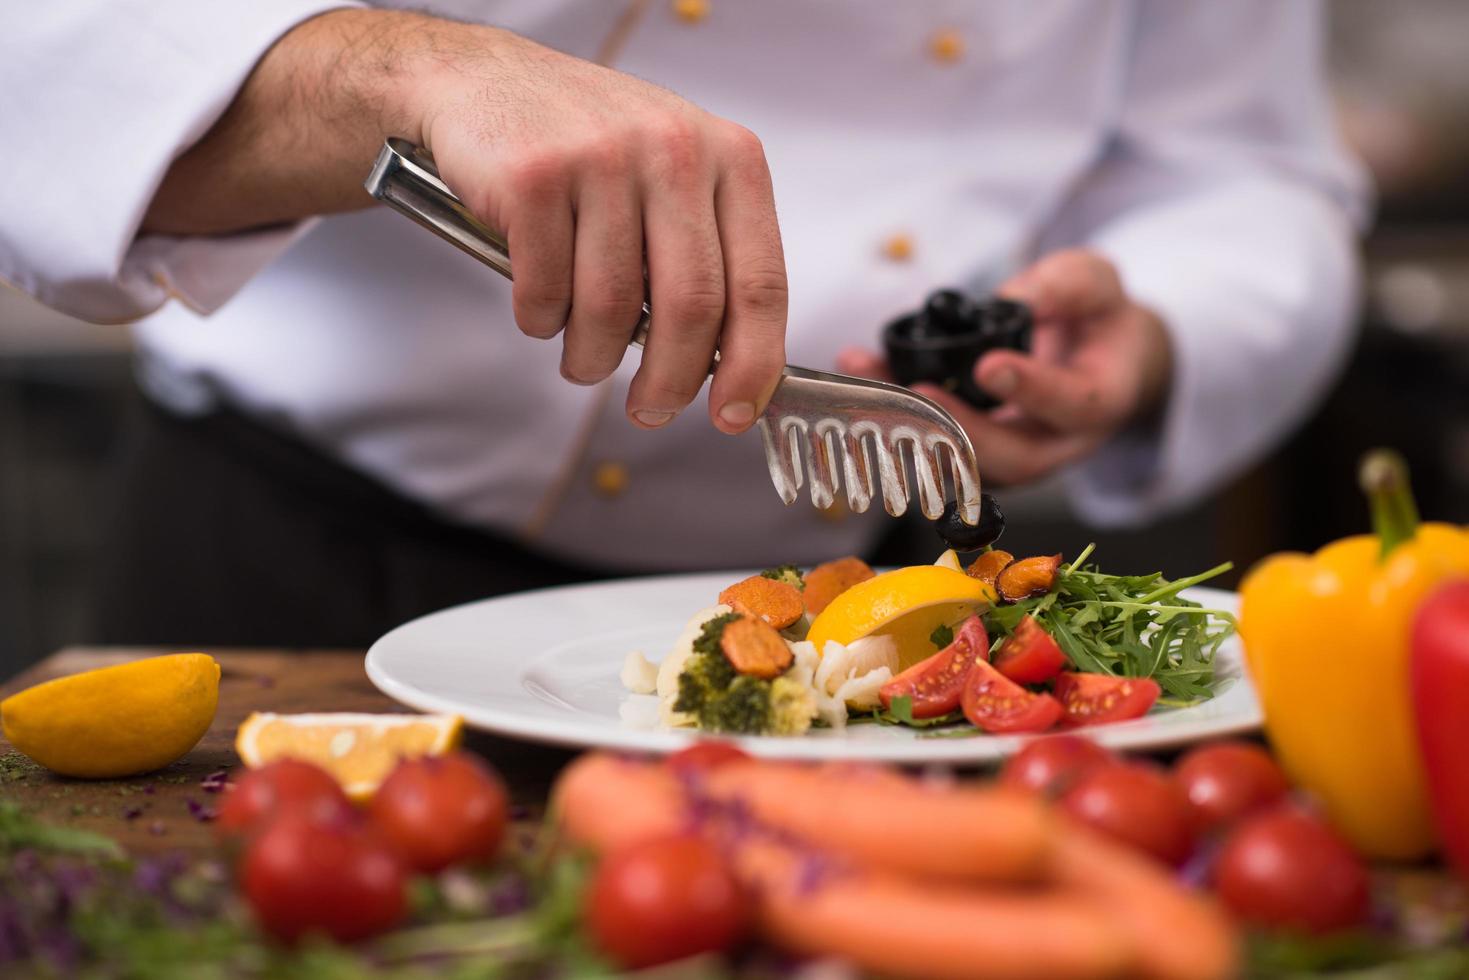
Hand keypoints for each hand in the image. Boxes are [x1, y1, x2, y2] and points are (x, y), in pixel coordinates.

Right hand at [408, 25, 786, 433]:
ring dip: (594, 357)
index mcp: (730, 157)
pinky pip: (547, 291)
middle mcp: (675, 149)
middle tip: (650, 410)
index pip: (761, 283)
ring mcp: (604, 158)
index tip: (734, 413)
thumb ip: (708, 256)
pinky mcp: (535, 175)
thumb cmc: (591, 148)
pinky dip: (541, 320)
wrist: (484, 82)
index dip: (752, 364)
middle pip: (692, 307)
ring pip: (614, 308)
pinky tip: (539, 306)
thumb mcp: (674, 178)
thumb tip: (727, 367)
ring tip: (582, 360)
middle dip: (670, 382)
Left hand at [837, 250, 1171, 485]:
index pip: (1070, 405)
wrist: (1095, 358)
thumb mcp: (1100, 284)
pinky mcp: (975, 455)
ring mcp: (1014, 457)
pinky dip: (896, 416)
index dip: (1030, 389)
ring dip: (912, 426)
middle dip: (959, 429)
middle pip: (1012, 459)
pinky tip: (864, 377)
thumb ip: (1067, 285)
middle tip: (918, 391)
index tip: (988, 366)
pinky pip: (935, 447)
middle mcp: (1057, 443)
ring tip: (870, 378)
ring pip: (964, 463)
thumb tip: (1013, 296)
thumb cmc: (1098, 320)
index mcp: (1099, 401)